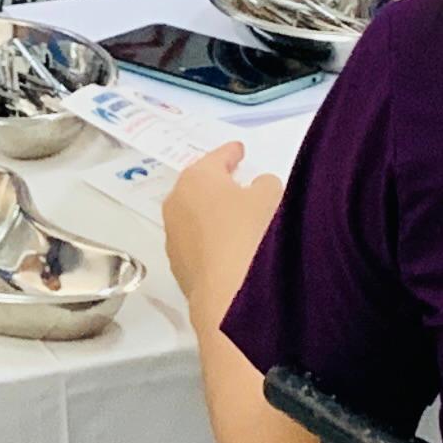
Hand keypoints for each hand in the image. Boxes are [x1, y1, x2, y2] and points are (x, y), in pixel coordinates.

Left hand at [160, 144, 285, 320]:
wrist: (229, 292)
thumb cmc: (249, 232)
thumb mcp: (270, 197)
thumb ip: (264, 184)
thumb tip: (256, 188)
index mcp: (197, 178)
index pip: (217, 158)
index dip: (231, 152)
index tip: (239, 150)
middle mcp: (176, 203)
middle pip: (198, 186)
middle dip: (216, 184)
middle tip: (235, 182)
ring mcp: (173, 237)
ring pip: (193, 216)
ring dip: (209, 215)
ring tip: (232, 219)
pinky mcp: (178, 266)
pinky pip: (196, 243)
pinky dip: (208, 240)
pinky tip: (225, 249)